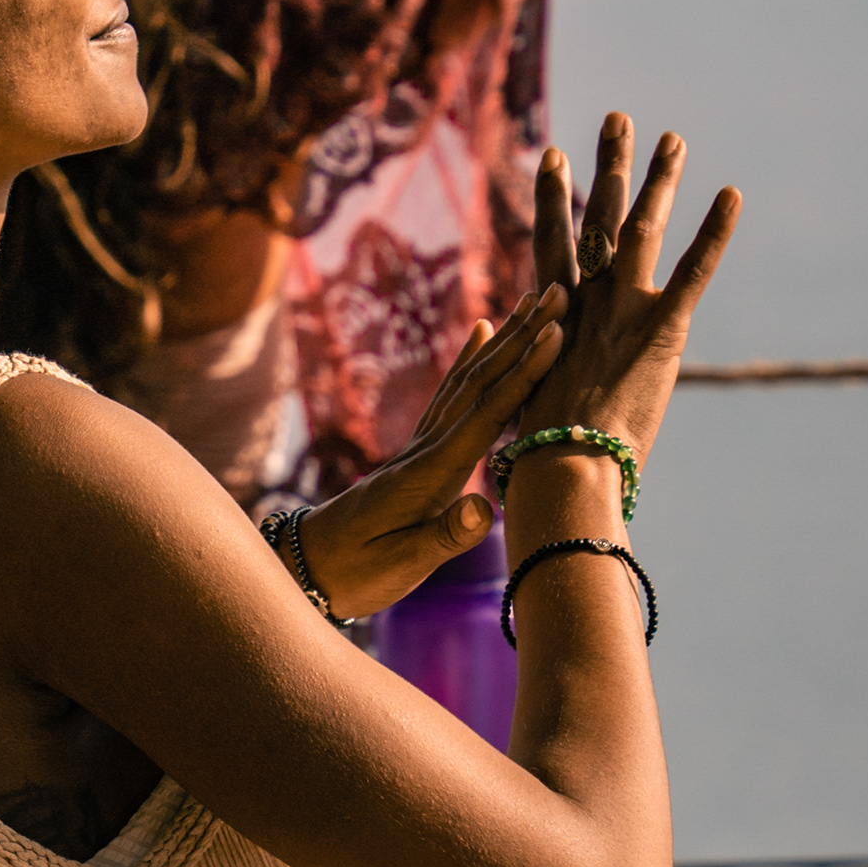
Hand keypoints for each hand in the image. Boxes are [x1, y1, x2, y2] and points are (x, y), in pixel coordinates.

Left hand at [296, 283, 571, 615]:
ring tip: (534, 299)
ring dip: (504, 338)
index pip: (485, 414)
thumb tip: (486, 507)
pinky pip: (451, 395)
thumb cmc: (357, 573)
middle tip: (559, 293)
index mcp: (429, 473)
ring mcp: (420, 445)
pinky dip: (471, 359)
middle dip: (523, 337)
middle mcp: (425, 448)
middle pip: (481, 382)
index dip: (523, 374)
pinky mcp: (418, 451)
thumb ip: (446, 535)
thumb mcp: (403, 564)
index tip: (556, 334)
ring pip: (468, 380)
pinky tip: (483, 332)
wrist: (308, 568)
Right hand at [513, 111, 739, 470]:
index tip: (551, 155)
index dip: (552, 198)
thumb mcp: (530, 399)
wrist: (562, 467)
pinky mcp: (661, 329)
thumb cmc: (542, 453)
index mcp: (553, 316)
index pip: (552, 242)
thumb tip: (520, 380)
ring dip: (658, 180)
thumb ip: (536, 372)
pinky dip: (714, 233)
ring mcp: (622, 309)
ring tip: (674, 139)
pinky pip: (693, 271)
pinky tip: (732, 195)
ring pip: (641, 229)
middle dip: (608, 165)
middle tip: (618, 118)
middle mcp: (585, 299)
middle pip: (597, 217)